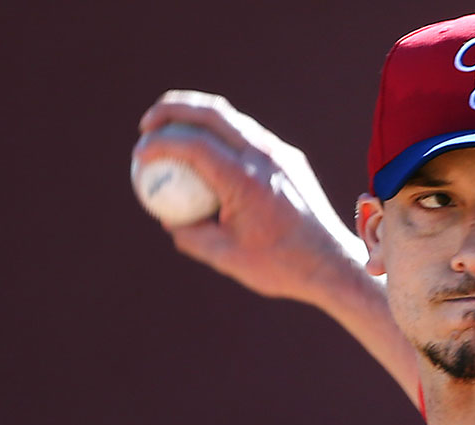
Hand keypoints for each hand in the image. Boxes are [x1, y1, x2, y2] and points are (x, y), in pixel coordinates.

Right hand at [133, 90, 419, 400]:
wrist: (334, 264)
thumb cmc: (282, 266)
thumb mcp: (226, 258)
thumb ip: (192, 236)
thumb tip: (169, 219)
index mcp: (245, 180)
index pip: (193, 144)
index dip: (160, 144)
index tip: (140, 154)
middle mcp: (265, 158)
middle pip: (212, 113)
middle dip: (172, 109)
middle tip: (148, 124)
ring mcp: (281, 154)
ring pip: (233, 119)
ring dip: (199, 117)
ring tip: (173, 131)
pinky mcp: (291, 159)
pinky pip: (250, 136)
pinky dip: (222, 135)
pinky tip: (208, 152)